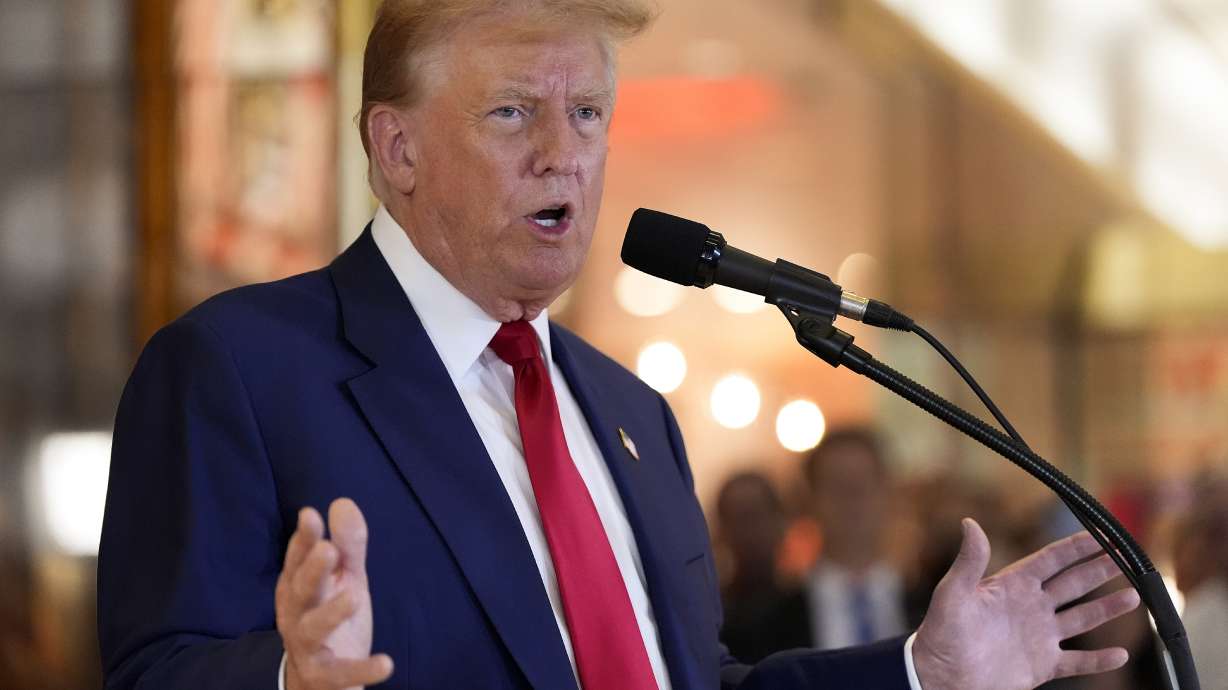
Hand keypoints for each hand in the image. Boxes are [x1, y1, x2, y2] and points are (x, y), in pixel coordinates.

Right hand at [276, 498, 392, 689]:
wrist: (319, 681)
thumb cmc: (332, 618)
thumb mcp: (345, 579)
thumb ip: (348, 545)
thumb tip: (342, 502)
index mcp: (298, 586)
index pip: (298, 558)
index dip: (303, 538)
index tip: (309, 514)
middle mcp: (296, 614)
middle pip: (301, 590)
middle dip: (312, 570)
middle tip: (327, 549)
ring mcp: (307, 646)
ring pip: (313, 629)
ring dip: (331, 613)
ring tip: (354, 597)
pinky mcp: (324, 675)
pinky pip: (341, 673)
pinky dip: (362, 669)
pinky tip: (386, 663)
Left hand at [912, 518, 1140, 689]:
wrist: (941, 675)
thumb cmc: (941, 632)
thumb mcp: (953, 593)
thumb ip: (969, 561)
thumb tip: (970, 523)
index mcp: (1012, 585)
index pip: (1051, 559)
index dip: (1076, 546)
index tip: (1102, 533)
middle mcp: (1030, 607)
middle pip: (1073, 583)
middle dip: (1100, 570)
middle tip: (1127, 557)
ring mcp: (1039, 636)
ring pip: (1082, 618)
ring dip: (1107, 608)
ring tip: (1134, 596)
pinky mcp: (1042, 665)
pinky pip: (1077, 661)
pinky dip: (1099, 660)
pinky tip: (1119, 655)